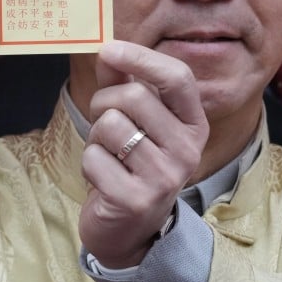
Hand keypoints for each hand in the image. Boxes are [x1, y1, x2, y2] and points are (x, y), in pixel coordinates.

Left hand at [79, 40, 208, 268]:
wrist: (131, 232)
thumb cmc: (131, 165)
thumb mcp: (134, 122)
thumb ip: (123, 83)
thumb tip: (107, 50)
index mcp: (192, 125)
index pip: (177, 77)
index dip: (141, 58)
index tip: (108, 49)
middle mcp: (187, 150)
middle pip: (133, 97)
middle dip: (102, 103)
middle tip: (103, 125)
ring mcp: (164, 177)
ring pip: (110, 125)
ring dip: (95, 137)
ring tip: (107, 156)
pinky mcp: (135, 200)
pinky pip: (94, 157)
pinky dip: (89, 164)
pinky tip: (103, 181)